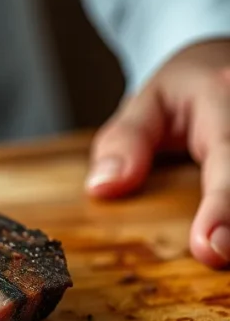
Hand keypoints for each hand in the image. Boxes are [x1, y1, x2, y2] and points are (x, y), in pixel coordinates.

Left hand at [86, 39, 229, 268]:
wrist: (229, 62)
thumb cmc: (186, 90)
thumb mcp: (146, 103)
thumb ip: (125, 143)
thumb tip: (103, 187)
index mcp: (225, 97)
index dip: (223, 207)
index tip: (210, 247)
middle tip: (216, 258)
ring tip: (220, 249)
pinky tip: (225, 237)